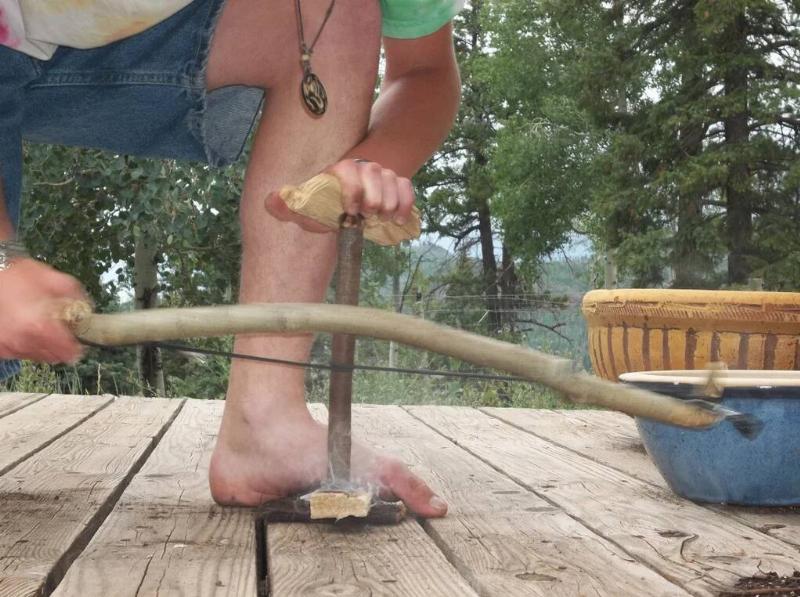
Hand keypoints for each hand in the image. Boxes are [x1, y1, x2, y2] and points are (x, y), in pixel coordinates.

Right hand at [0, 258, 86, 363]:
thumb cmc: (14, 276)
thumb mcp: (49, 277)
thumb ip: (72, 291)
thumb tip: (87, 307)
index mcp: (40, 324)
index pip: (67, 351)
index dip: (77, 348)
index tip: (80, 343)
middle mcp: (23, 340)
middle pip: (54, 357)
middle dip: (62, 347)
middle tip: (63, 334)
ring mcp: (9, 346)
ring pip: (37, 356)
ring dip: (45, 347)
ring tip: (43, 329)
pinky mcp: (0, 347)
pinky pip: (20, 352)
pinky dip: (27, 344)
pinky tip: (27, 330)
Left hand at [265, 159, 415, 232]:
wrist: (352, 198)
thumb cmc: (327, 204)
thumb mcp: (307, 206)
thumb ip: (289, 205)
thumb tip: (270, 201)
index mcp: (341, 169)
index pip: (350, 172)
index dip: (353, 192)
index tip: (351, 212)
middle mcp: (364, 167)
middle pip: (376, 177)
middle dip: (373, 202)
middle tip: (365, 217)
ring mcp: (384, 174)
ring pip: (393, 184)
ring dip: (388, 206)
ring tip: (379, 219)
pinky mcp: (399, 183)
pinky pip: (407, 189)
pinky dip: (405, 205)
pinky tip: (397, 220)